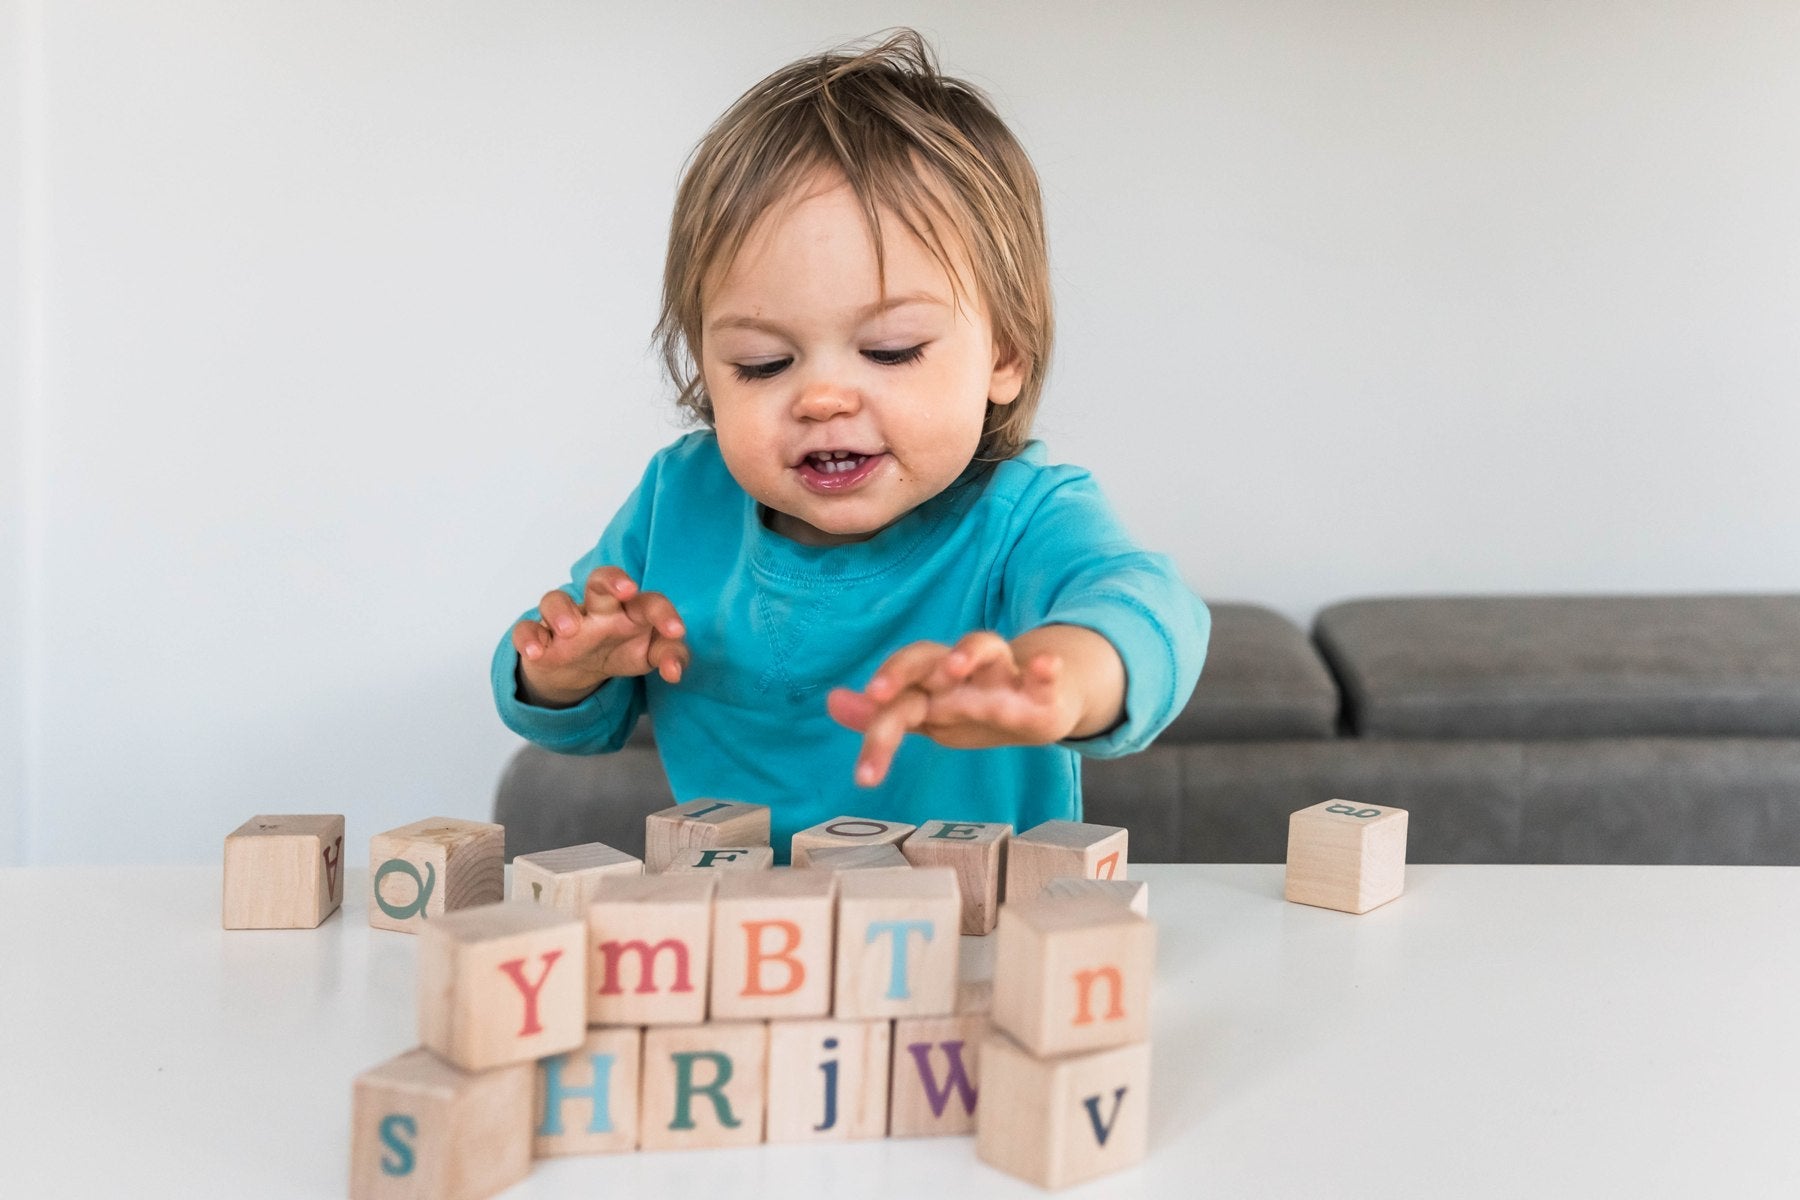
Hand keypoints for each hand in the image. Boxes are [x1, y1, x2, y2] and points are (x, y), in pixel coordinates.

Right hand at [511, 567, 689, 707]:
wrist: (579, 668)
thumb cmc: (621, 649)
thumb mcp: (649, 655)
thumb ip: (671, 656)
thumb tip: (674, 671)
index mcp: (630, 610)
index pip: (648, 601)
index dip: (663, 613)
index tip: (675, 631)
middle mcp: (597, 608)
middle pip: (601, 581)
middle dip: (612, 580)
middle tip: (627, 589)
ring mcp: (565, 619)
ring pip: (556, 600)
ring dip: (562, 611)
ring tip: (570, 630)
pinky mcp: (538, 635)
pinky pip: (526, 629)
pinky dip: (529, 638)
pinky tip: (537, 652)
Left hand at [826, 631, 1081, 787]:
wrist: (1043, 701)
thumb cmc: (977, 707)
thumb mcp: (930, 715)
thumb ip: (885, 715)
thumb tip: (832, 702)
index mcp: (931, 683)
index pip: (896, 694)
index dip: (874, 726)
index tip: (865, 776)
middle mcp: (962, 672)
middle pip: (926, 658)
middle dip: (901, 671)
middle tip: (877, 693)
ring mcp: (1002, 675)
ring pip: (985, 649)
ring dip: (966, 653)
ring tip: (952, 668)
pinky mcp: (1043, 688)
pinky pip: (1046, 672)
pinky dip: (1046, 667)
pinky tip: (1046, 666)